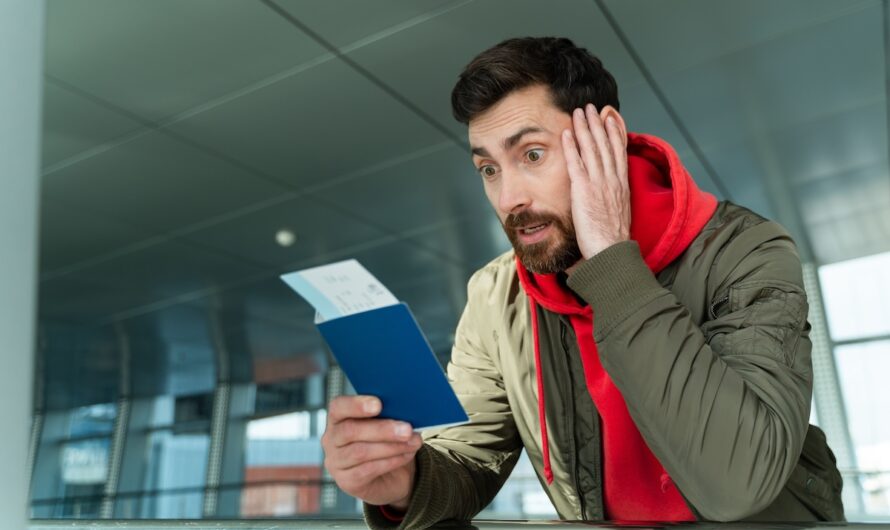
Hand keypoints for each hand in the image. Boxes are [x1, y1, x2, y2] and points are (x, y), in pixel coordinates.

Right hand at [321, 395, 421, 509]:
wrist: (391, 476)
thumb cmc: (385, 442)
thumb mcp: (385, 424)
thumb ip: (388, 415)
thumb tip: (404, 412)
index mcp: (338, 418)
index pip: (338, 406)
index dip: (356, 404)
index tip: (378, 404)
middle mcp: (331, 439)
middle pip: (351, 431)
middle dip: (382, 429)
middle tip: (407, 429)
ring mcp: (336, 462)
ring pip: (361, 452)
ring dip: (391, 447)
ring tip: (412, 442)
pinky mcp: (347, 481)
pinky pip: (368, 469)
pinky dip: (391, 461)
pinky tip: (405, 455)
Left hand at [561, 104, 629, 258]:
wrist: (611, 251)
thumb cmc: (611, 239)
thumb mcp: (618, 213)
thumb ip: (613, 198)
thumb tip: (609, 194)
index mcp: (621, 184)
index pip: (619, 151)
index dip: (615, 131)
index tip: (611, 116)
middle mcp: (612, 180)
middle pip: (605, 144)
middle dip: (599, 123)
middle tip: (592, 107)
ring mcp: (598, 183)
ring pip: (592, 149)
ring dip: (585, 128)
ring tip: (579, 112)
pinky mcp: (583, 191)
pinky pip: (576, 163)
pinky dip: (572, 146)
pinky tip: (567, 133)